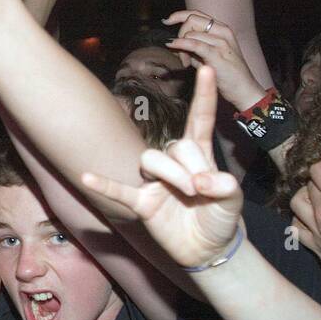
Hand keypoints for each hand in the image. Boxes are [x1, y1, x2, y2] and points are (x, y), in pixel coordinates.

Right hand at [81, 66, 242, 269]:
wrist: (209, 250)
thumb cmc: (221, 219)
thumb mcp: (234, 202)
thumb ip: (224, 188)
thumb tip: (203, 182)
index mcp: (199, 156)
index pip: (199, 120)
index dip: (204, 95)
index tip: (207, 69)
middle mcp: (175, 163)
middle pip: (173, 146)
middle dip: (190, 166)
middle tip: (202, 189)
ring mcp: (156, 182)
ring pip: (150, 160)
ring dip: (170, 174)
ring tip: (188, 192)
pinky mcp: (142, 203)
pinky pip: (119, 190)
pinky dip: (103, 184)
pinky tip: (86, 177)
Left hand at [163, 10, 265, 110]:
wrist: (243, 89)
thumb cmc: (226, 74)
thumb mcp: (208, 56)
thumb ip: (194, 47)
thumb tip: (174, 43)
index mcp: (222, 29)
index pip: (197, 13)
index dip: (179, 15)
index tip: (167, 20)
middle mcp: (223, 31)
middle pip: (191, 20)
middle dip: (180, 33)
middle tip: (179, 53)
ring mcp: (221, 42)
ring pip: (190, 33)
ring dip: (181, 47)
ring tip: (186, 62)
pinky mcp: (217, 54)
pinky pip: (194, 44)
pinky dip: (181, 44)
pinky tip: (174, 47)